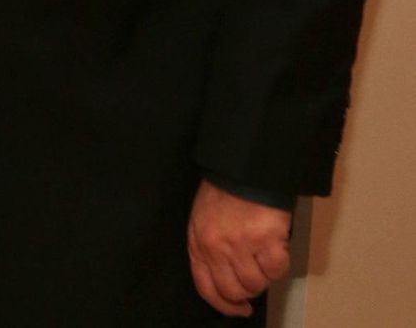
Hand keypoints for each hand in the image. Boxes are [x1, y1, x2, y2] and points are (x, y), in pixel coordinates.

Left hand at [187, 180, 290, 316]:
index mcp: (198, 241)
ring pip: (255, 284)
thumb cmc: (224, 190)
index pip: (206, 287)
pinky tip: (275, 246)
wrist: (243, 166)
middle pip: (232, 291)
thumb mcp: (202, 218)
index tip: (238, 309)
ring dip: (263, 276)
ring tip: (264, 255)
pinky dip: (278, 263)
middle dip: (246, 291)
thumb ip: (206, 248)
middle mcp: (217, 247)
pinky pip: (276, 271)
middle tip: (255, 279)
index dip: (223, 305)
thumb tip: (223, 281)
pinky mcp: (266, 240)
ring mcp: (241, 245)